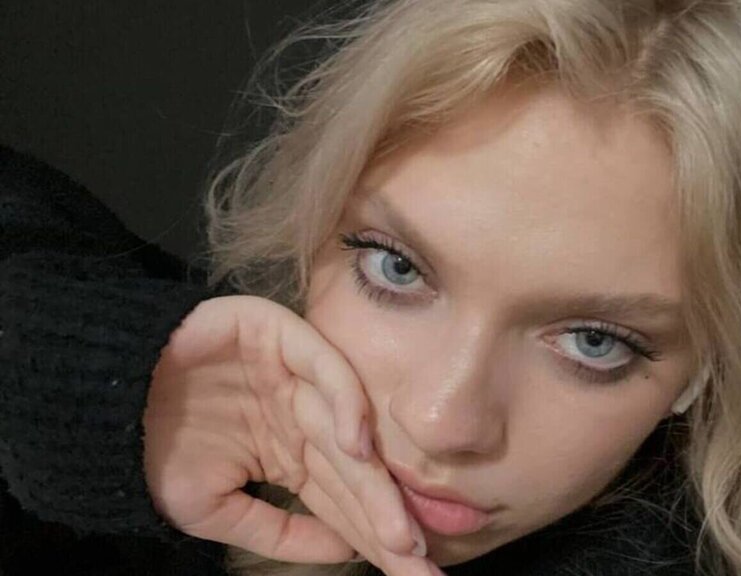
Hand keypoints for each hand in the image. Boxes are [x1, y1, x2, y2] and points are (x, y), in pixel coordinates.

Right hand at [142, 295, 441, 573]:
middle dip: (387, 520)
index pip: (344, 500)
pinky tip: (358, 447)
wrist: (99, 399)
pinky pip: (324, 368)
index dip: (374, 537)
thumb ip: (278, 530)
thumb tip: (343, 551)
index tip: (412, 574)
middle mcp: (304, 417)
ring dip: (374, 482)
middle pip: (355, 473)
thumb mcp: (213, 511)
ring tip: (399, 531)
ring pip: (346, 432)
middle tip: (419, 563)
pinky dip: (343, 403)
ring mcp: (297, 376)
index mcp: (293, 454)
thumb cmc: (151, 452)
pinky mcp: (281, 336)